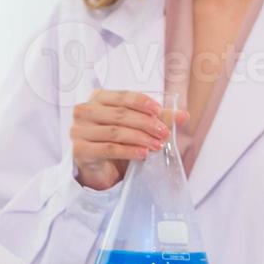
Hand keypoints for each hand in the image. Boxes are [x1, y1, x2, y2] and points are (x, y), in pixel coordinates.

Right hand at [71, 90, 188, 190]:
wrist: (98, 167)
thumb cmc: (116, 141)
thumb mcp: (137, 127)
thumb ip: (157, 119)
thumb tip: (184, 115)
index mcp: (97, 98)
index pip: (121, 96)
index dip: (141, 102)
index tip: (158, 110)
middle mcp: (84, 111)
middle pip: (119, 114)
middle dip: (145, 123)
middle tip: (163, 132)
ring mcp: (79, 130)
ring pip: (114, 132)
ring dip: (139, 138)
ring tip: (157, 145)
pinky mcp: (79, 150)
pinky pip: (107, 149)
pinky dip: (128, 151)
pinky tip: (143, 154)